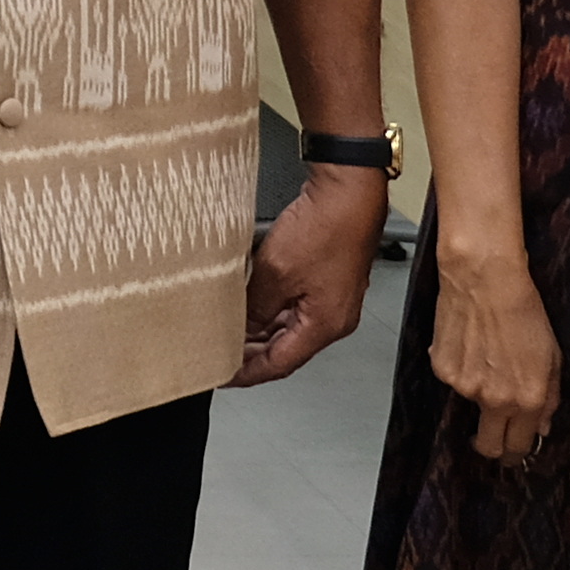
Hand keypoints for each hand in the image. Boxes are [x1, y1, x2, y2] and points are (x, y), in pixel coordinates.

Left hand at [236, 168, 382, 386]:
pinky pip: (295, 306)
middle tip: (220, 355)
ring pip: (290, 326)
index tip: (224, 377)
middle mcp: (334, 318)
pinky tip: (250, 303)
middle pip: (286, 348)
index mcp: (325, 326)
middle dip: (252, 353)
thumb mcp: (275, 273)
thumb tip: (241, 327)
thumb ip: (256, 307)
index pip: (280, 364)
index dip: (248, 373)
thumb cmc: (326, 227)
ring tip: (229, 330)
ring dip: (261, 330)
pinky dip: (272, 310)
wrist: (349, 192)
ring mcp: (333, 299)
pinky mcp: (328, 279)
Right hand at [423, 239, 560, 461]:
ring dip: (479, 391)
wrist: (485, 280)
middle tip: (495, 432)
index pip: (518, 447)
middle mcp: (494, 400)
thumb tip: (541, 425)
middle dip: (493, 445)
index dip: (517, 453)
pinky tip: (469, 344)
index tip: (515, 450)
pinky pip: (453, 380)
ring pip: (471, 404)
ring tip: (486, 356)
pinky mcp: (442, 368)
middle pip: (488, 446)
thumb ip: (549, 398)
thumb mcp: (553, 358)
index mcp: (527, 400)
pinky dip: (461, 368)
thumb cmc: (525, 312)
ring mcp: (464, 386)